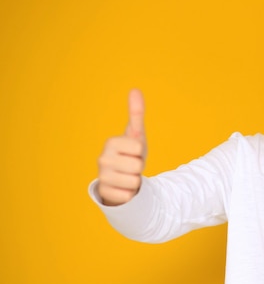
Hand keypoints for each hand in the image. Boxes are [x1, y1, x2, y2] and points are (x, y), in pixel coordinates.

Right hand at [97, 89, 146, 205]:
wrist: (121, 177)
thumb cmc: (130, 153)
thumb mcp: (136, 134)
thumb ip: (136, 113)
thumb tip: (135, 89)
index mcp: (110, 143)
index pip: (138, 148)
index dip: (140, 152)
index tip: (133, 153)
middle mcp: (102, 159)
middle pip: (138, 166)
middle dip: (139, 167)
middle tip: (131, 165)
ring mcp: (102, 177)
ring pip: (134, 181)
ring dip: (135, 180)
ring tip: (127, 176)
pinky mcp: (105, 193)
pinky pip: (129, 194)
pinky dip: (130, 193)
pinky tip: (122, 187)